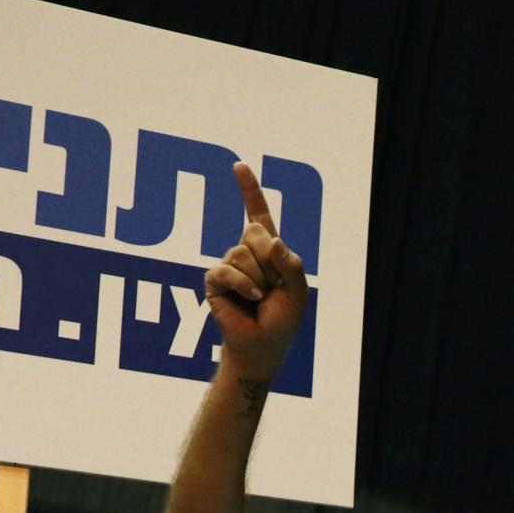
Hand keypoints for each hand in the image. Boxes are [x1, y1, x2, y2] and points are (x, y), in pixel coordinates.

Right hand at [202, 162, 308, 382]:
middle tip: (272, 287)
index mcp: (267, 250)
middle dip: (270, 260)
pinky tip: (250, 299)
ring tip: (259, 298)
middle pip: (255, 233)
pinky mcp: (214, 280)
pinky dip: (243, 285)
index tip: (238, 166)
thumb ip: (291, 263)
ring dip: (258, 279)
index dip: (249, 191)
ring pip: (242, 253)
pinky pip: (227, 270)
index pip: (258, 214)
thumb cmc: (282, 319)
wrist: (263, 346)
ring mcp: (228, 265)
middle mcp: (245, 252)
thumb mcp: (299, 290)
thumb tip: (271, 239)